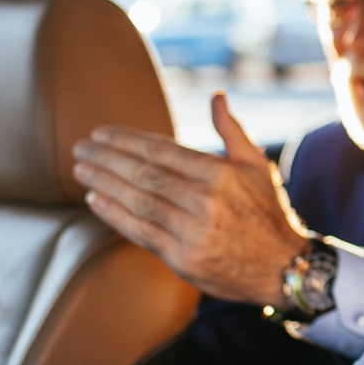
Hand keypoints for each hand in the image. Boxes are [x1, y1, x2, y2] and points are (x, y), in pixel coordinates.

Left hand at [71, 93, 310, 307]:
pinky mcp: (183, 258)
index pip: (161, 150)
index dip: (126, 140)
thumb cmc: (268, 214)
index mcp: (220, 174)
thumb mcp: (256, 166)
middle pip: (143, 174)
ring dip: (104, 183)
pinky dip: (114, 215)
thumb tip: (216, 96)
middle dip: (107, 158)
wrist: (283, 268)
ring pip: (138, 201)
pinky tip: (95, 200)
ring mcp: (192, 231)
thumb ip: (231, 131)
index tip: (101, 133)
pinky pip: (140, 232)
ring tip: (81, 169)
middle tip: (80, 147)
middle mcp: (205, 201)